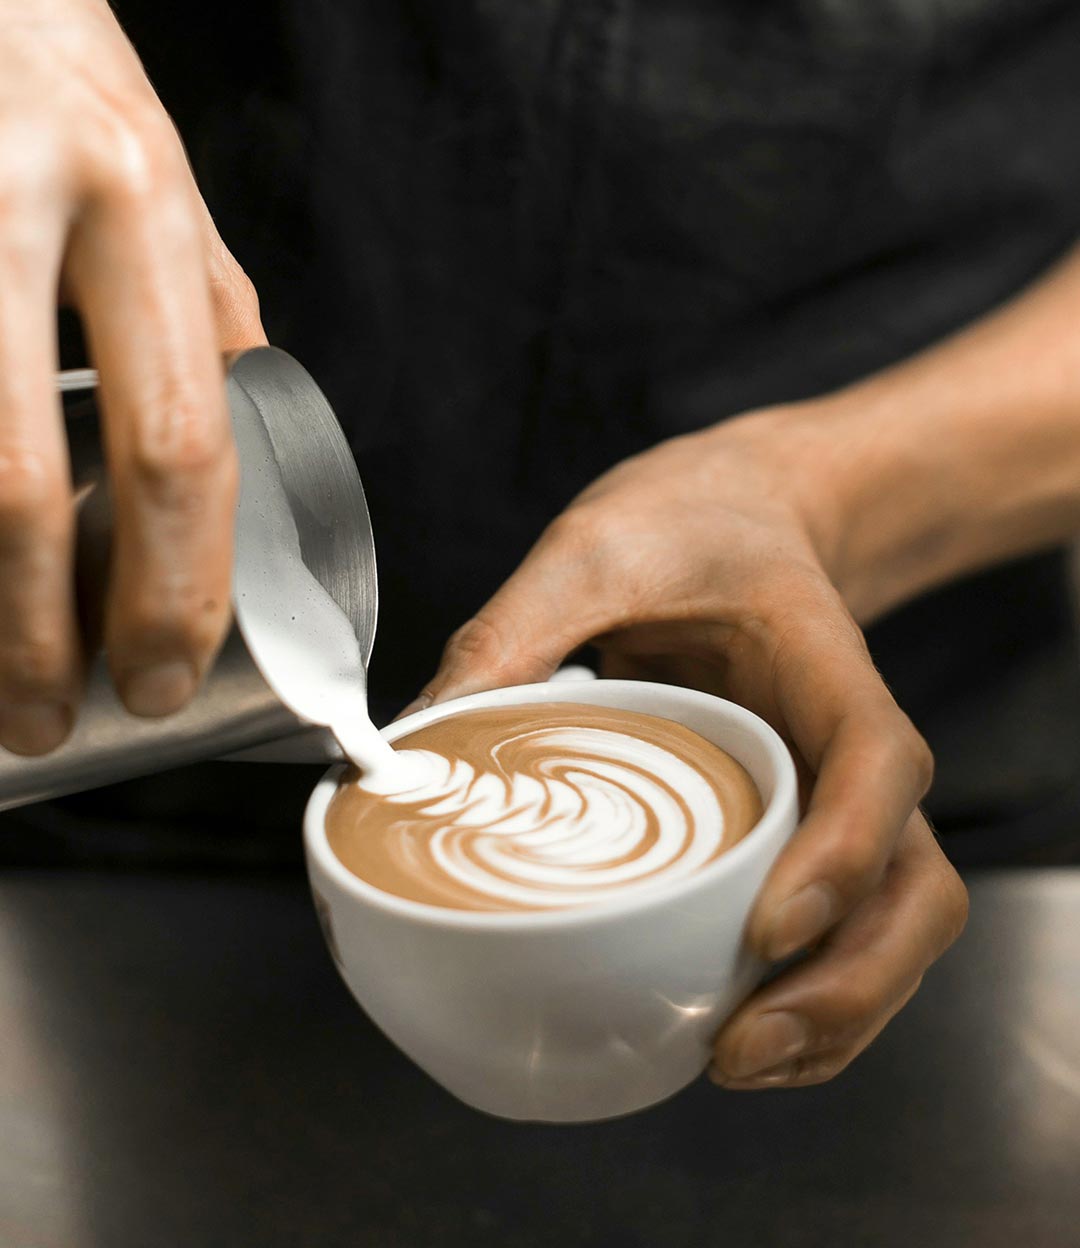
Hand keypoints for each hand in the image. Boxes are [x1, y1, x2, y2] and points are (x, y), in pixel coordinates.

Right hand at [0, 0, 265, 755]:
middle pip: (46, 477)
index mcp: (141, 192)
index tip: (170, 670)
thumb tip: (239, 412)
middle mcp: (37, 199)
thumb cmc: (34, 48)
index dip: (180, 581)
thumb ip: (187, 283)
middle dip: (54, 633)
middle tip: (57, 718)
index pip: (186, 431)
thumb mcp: (142, 152)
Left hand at [413, 407, 968, 1088]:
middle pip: (914, 888)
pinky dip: (810, 1010)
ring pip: (896, 932)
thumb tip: (408, 742)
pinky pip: (844, 941)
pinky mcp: (804, 841)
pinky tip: (730, 1040)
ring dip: (837, 1020)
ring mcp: (840, 806)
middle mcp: (852, 753)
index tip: (767, 927)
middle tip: (737, 1045)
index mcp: (826, 668)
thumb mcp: (595, 548)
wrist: (739, 511)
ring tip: (729, 1062)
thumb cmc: (686, 525)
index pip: (878, 767)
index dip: (842, 857)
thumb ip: (515, 628)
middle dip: (847, 986)